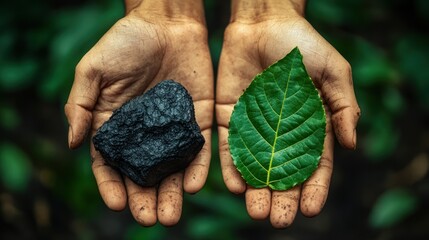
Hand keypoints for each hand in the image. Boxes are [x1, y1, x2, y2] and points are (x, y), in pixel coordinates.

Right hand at [65, 1, 212, 225]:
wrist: (165, 22)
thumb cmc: (125, 42)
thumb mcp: (93, 69)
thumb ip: (80, 105)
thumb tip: (71, 143)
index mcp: (117, 126)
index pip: (110, 163)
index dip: (111, 185)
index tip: (117, 203)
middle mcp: (145, 134)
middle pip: (143, 174)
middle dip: (145, 198)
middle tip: (148, 219)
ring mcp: (172, 130)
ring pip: (171, 169)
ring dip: (171, 194)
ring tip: (170, 216)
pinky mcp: (198, 120)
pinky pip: (198, 149)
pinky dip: (197, 169)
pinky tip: (194, 186)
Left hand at [216, 1, 359, 227]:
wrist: (263, 24)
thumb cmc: (303, 45)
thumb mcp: (334, 71)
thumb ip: (343, 106)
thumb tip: (353, 144)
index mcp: (310, 126)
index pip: (314, 165)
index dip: (314, 188)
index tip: (312, 210)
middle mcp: (281, 134)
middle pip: (283, 173)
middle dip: (282, 198)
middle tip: (279, 220)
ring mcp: (255, 128)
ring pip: (255, 167)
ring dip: (256, 191)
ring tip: (257, 212)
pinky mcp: (230, 119)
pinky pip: (229, 147)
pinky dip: (231, 167)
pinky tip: (234, 186)